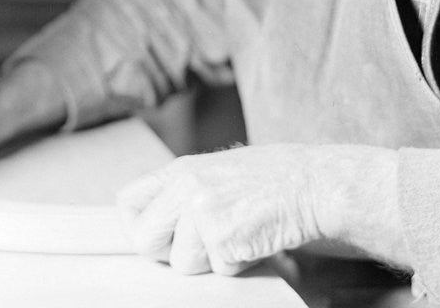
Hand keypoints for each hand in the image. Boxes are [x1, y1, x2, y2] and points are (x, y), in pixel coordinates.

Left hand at [117, 143, 407, 275]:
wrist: (312, 183)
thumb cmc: (269, 180)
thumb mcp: (216, 172)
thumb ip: (182, 193)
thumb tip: (155, 225)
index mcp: (180, 168)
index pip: (127, 201)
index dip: (139, 227)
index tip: (158, 238)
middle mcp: (185, 185)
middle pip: (144, 240)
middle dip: (169, 253)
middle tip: (201, 245)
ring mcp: (202, 210)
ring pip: (181, 264)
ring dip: (209, 262)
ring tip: (235, 235)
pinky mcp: (224, 237)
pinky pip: (217, 271)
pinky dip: (235, 266)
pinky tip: (252, 241)